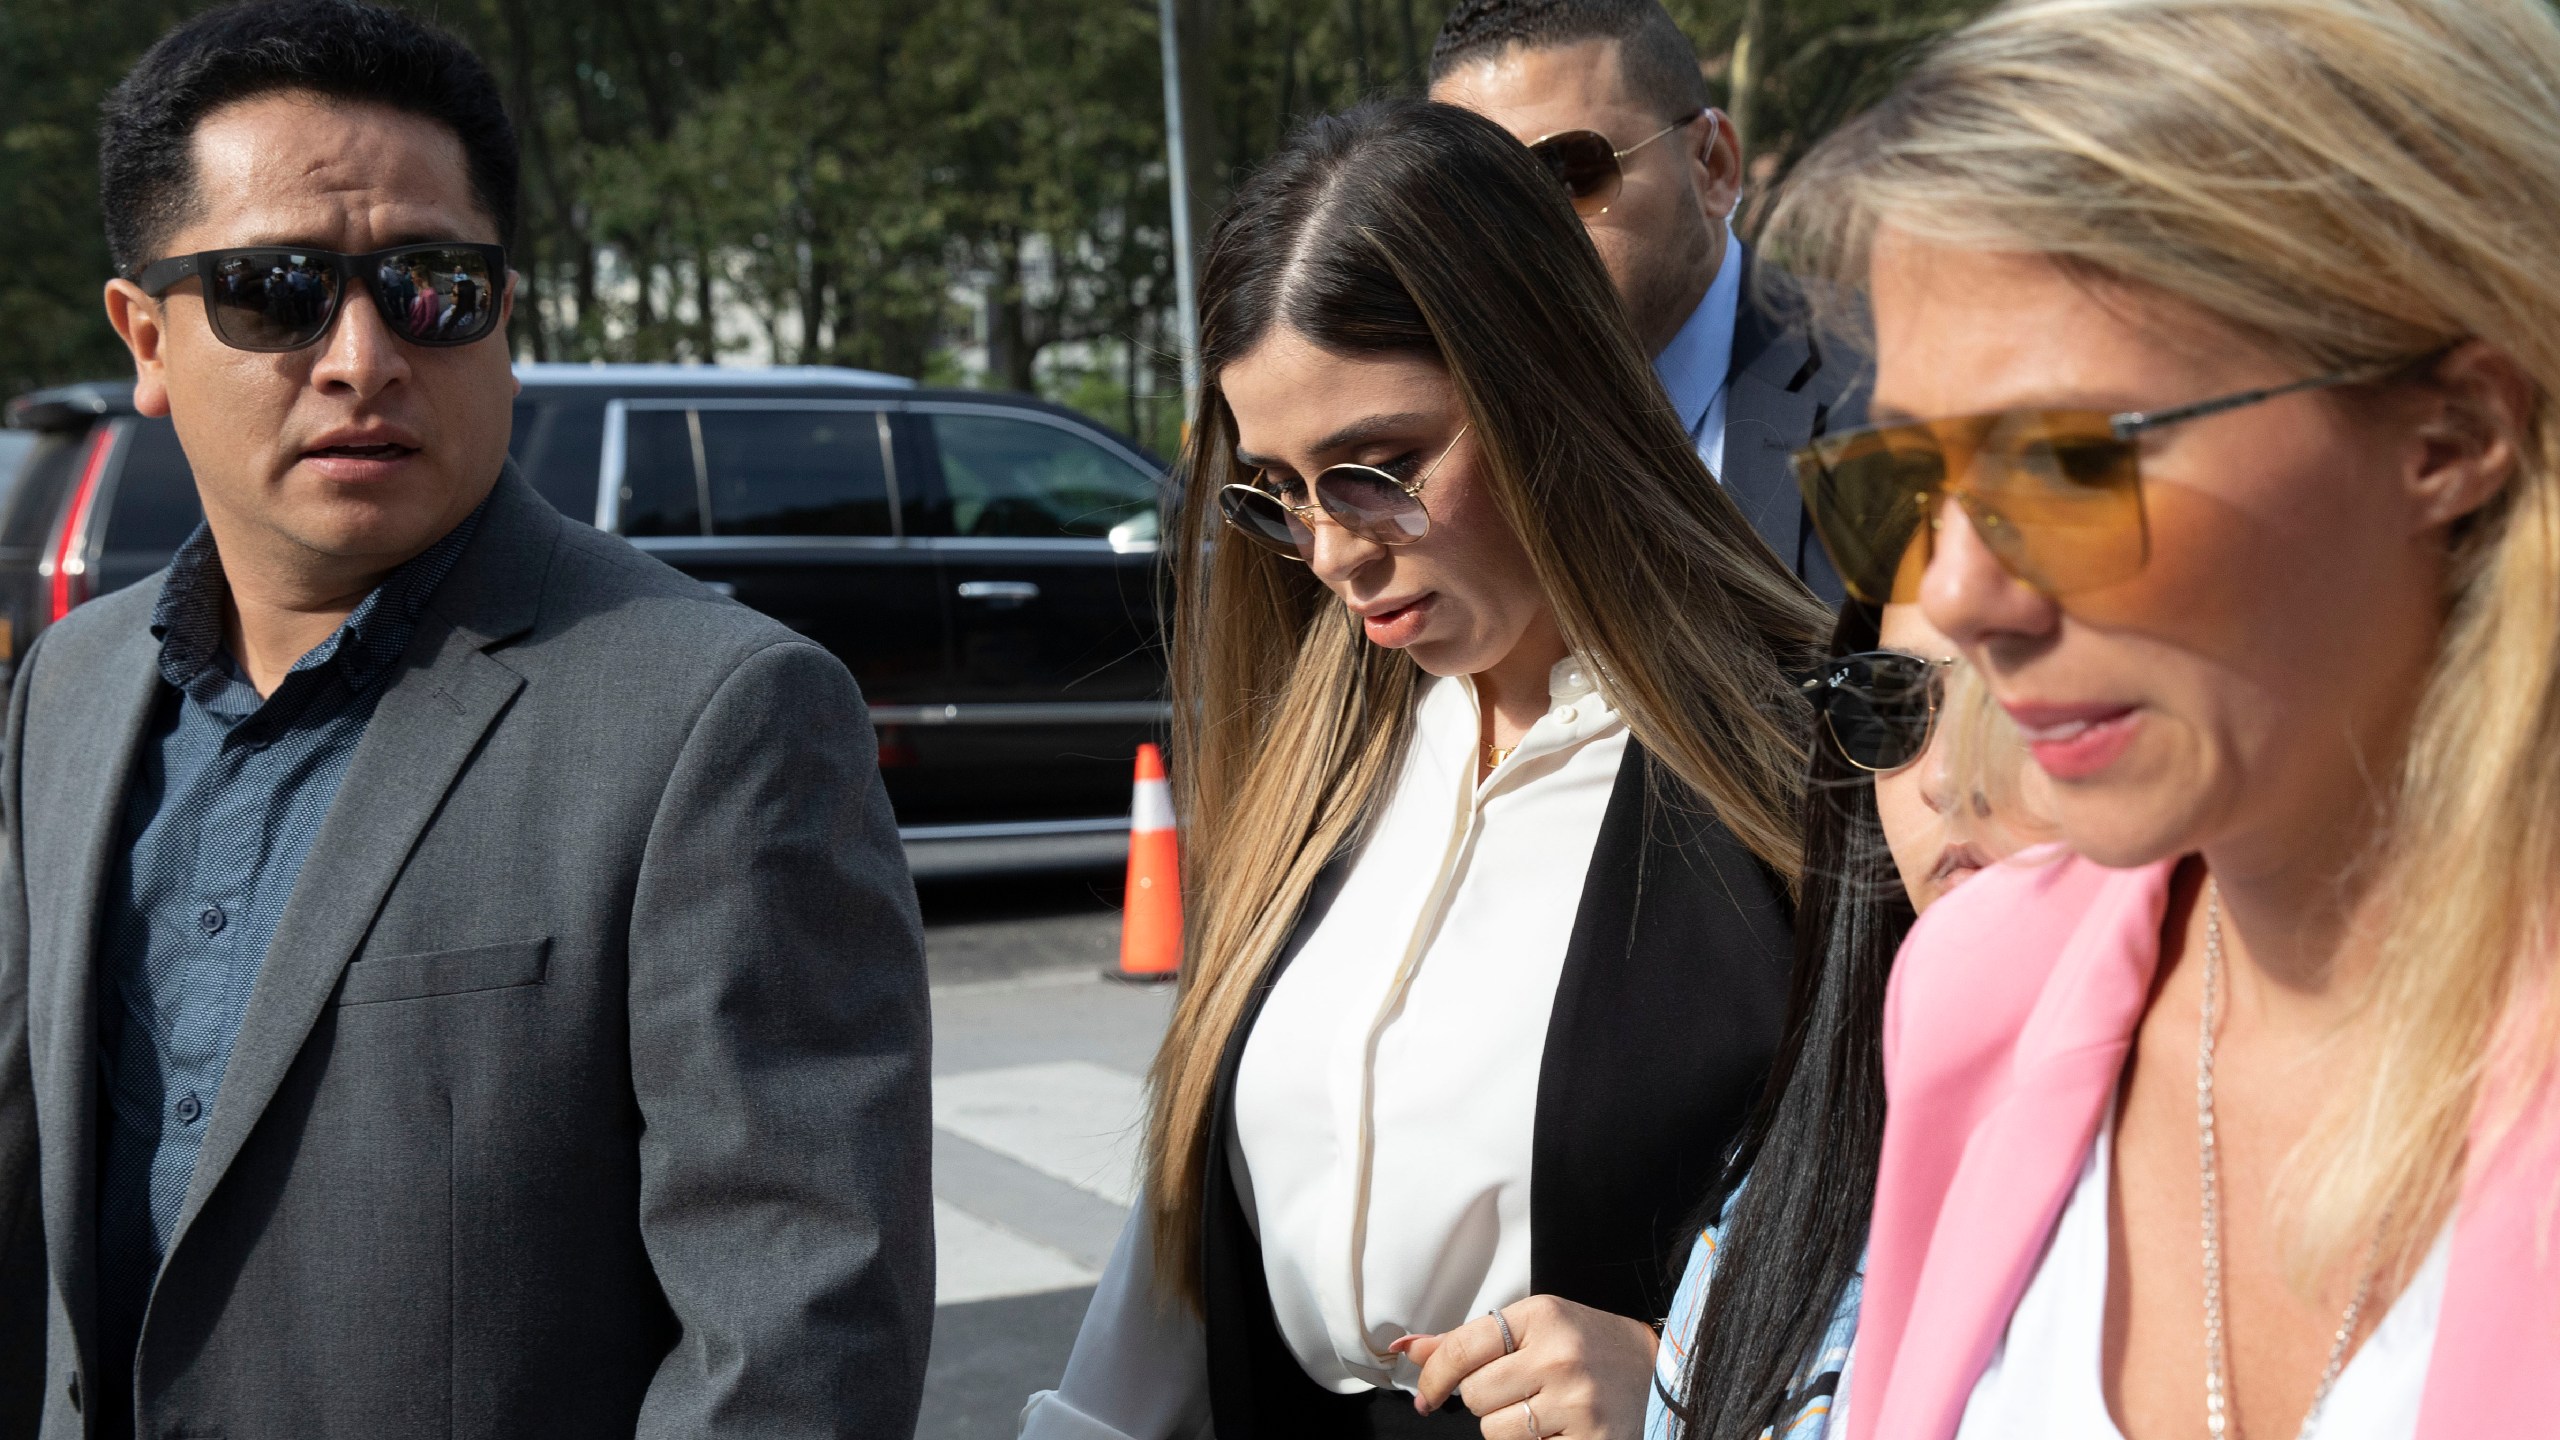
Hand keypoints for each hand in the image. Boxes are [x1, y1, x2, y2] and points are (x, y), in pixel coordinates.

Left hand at [1391, 1295, 1658, 1438]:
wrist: (1663, 1374)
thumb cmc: (1589, 1347)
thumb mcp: (1534, 1328)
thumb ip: (1468, 1340)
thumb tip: (1405, 1349)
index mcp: (1542, 1316)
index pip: (1462, 1347)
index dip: (1434, 1376)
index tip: (1426, 1394)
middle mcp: (1559, 1355)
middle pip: (1474, 1395)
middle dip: (1485, 1401)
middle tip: (1518, 1392)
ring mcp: (1577, 1402)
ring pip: (1495, 1432)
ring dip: (1507, 1429)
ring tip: (1541, 1411)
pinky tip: (1559, 1430)